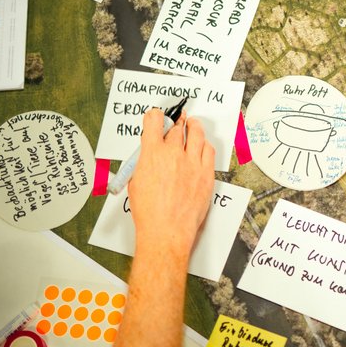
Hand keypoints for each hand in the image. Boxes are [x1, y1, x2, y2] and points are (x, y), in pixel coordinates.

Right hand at [128, 108, 214, 258]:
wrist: (166, 230)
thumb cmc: (149, 212)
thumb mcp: (136, 181)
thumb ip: (145, 163)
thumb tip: (150, 156)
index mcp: (152, 154)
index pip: (154, 122)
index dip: (155, 116)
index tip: (156, 115)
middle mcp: (173, 154)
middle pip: (177, 128)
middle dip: (176, 122)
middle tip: (177, 120)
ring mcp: (192, 163)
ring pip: (196, 133)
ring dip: (193, 126)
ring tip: (192, 124)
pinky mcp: (206, 173)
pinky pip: (209, 150)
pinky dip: (205, 145)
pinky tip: (203, 145)